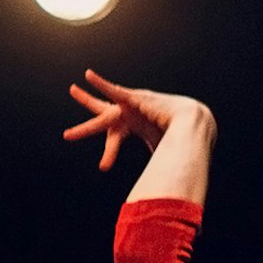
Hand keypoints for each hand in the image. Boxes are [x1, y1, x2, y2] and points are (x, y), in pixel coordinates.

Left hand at [63, 69, 212, 171]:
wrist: (194, 123)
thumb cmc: (181, 136)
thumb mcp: (161, 152)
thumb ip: (157, 164)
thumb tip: (163, 186)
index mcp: (134, 126)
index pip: (115, 139)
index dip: (109, 153)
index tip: (104, 167)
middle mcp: (129, 115)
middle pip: (102, 121)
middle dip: (86, 127)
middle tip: (68, 135)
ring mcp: (130, 106)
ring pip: (103, 109)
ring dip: (86, 100)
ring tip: (72, 91)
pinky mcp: (135, 99)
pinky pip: (115, 90)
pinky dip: (102, 84)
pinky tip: (89, 76)